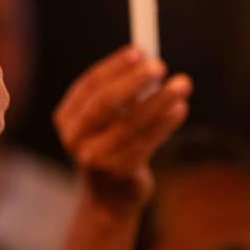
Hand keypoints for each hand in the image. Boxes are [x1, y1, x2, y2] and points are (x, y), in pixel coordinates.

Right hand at [55, 47, 191, 209]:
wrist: (109, 198)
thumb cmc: (113, 144)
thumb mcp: (109, 118)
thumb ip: (122, 92)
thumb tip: (149, 59)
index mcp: (67, 117)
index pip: (89, 86)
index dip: (114, 67)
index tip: (139, 52)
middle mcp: (74, 138)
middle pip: (104, 103)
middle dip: (133, 81)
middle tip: (160, 65)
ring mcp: (94, 158)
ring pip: (130, 124)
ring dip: (159, 101)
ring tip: (182, 85)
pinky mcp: (117, 174)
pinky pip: (145, 143)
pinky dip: (165, 124)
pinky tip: (180, 109)